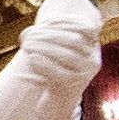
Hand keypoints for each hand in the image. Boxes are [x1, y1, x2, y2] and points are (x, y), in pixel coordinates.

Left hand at [13, 0, 103, 114]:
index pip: (85, 28)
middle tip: (30, 35)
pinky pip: (58, 73)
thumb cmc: (55, 68)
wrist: (60, 98)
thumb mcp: (53, 49)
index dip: (66, 22)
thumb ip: (43, 38)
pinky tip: (31, 59)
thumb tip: (25, 34)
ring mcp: (86, 73)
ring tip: (27, 46)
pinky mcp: (73, 85)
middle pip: (74, 40)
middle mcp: (93, 59)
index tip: (45, 21)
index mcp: (92, 46)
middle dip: (50, 35)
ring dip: (45, 48)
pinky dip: (43, 64)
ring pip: (67, 56)